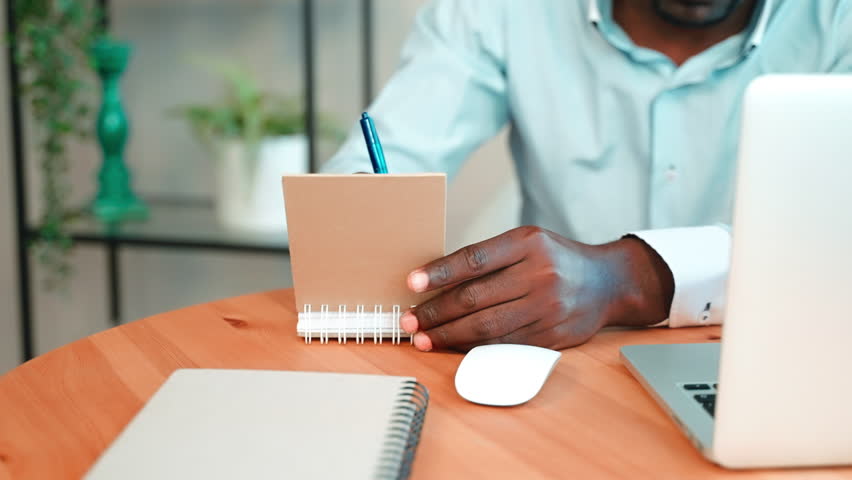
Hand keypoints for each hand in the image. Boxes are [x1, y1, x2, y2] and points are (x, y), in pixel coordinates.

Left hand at [399, 226, 673, 351]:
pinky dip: (474, 348)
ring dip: (449, 335)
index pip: (474, 259)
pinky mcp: (552, 336)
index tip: (411, 283)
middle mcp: (539, 275)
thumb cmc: (556, 259)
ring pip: (487, 328)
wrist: (607, 283)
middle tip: (409, 320)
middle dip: (436, 312)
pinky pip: (504, 346)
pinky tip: (454, 346)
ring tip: (423, 338)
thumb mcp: (528, 242)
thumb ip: (491, 257)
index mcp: (528, 244)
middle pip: (475, 298)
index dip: (439, 272)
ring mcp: (547, 309)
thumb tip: (437, 279)